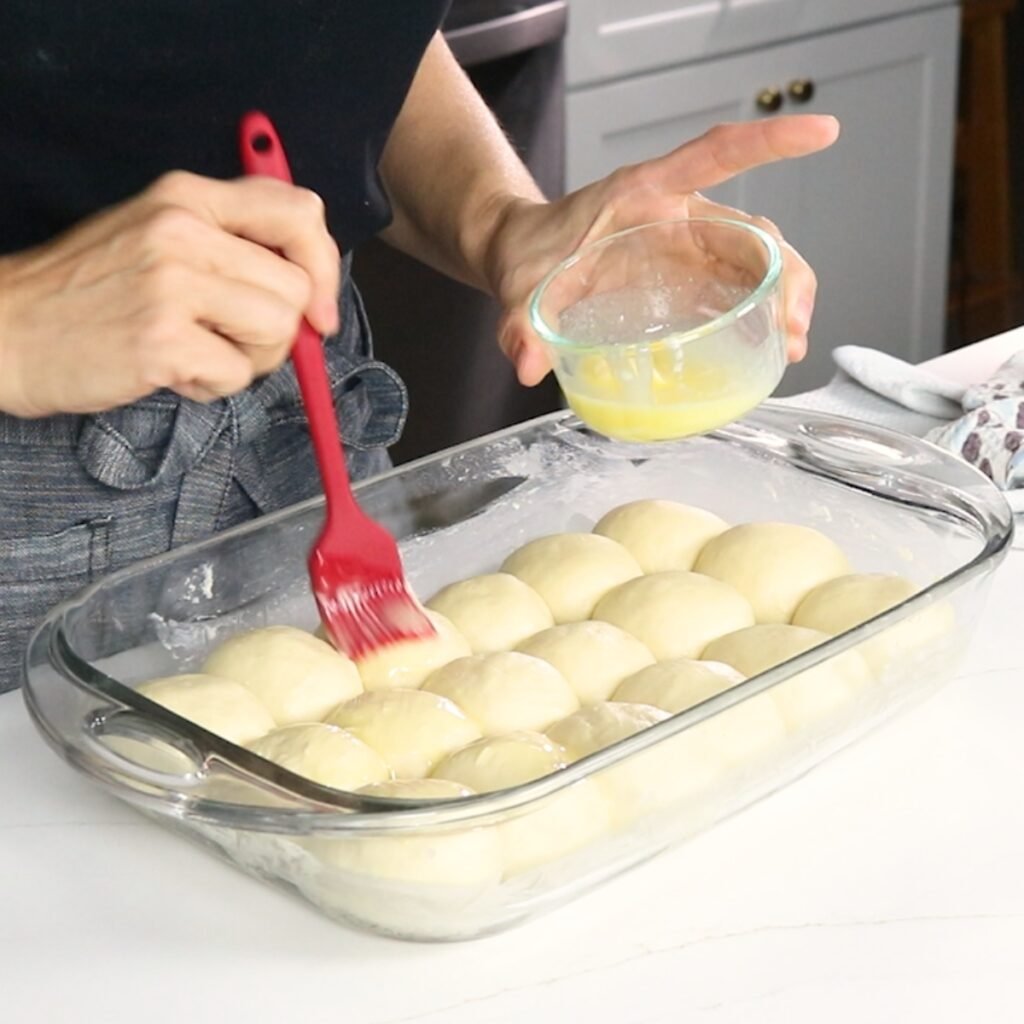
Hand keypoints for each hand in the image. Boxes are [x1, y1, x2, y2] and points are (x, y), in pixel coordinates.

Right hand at [0, 171, 340, 416]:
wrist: (6, 327)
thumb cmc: (89, 290)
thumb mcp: (158, 237)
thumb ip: (231, 246)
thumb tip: (311, 289)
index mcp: (188, 197)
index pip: (300, 211)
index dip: (323, 265)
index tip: (318, 309)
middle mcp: (182, 230)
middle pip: (297, 289)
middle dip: (279, 331)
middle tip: (230, 339)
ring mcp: (169, 283)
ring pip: (278, 332)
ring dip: (250, 360)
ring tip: (196, 352)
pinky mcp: (160, 339)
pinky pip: (237, 376)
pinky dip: (212, 387)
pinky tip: (171, 371)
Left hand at [484, 115, 840, 385]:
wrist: (521, 257)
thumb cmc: (528, 254)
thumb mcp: (520, 285)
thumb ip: (520, 322)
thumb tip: (525, 363)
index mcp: (643, 194)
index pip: (714, 156)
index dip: (767, 144)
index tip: (819, 133)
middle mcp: (676, 215)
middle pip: (750, 230)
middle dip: (784, 274)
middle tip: (790, 327)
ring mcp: (685, 248)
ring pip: (753, 263)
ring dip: (782, 300)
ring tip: (789, 345)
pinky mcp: (685, 280)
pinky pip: (735, 291)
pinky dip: (758, 317)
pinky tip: (766, 349)